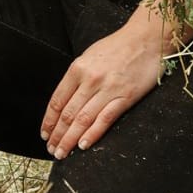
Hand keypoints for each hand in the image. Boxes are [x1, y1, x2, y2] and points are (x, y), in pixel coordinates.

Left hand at [41, 8, 168, 158]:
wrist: (147, 38)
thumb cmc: (118, 46)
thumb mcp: (90, 55)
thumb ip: (77, 76)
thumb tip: (66, 99)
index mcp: (78, 68)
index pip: (58, 101)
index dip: (49, 121)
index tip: (44, 134)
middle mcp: (90, 80)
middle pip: (68, 114)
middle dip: (57, 135)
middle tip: (52, 149)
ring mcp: (108, 89)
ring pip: (83, 120)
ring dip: (70, 139)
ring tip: (62, 153)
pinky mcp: (125, 97)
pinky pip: (105, 119)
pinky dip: (92, 134)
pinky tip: (83, 145)